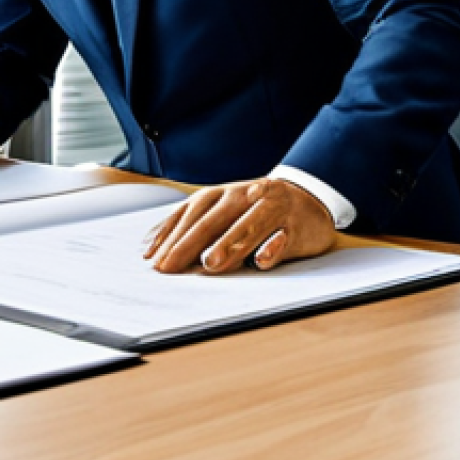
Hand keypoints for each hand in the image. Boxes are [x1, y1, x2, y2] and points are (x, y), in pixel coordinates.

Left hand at [143, 178, 336, 273]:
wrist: (307, 198)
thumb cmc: (255, 208)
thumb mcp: (224, 212)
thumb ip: (196, 227)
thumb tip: (159, 250)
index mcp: (220, 194)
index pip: (189, 213)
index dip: (169, 235)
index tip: (152, 258)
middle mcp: (242, 196)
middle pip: (212, 220)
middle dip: (189, 244)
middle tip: (171, 266)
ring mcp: (270, 208)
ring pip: (247, 226)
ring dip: (228, 244)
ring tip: (211, 263)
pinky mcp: (295, 226)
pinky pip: (283, 238)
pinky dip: (272, 247)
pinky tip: (261, 260)